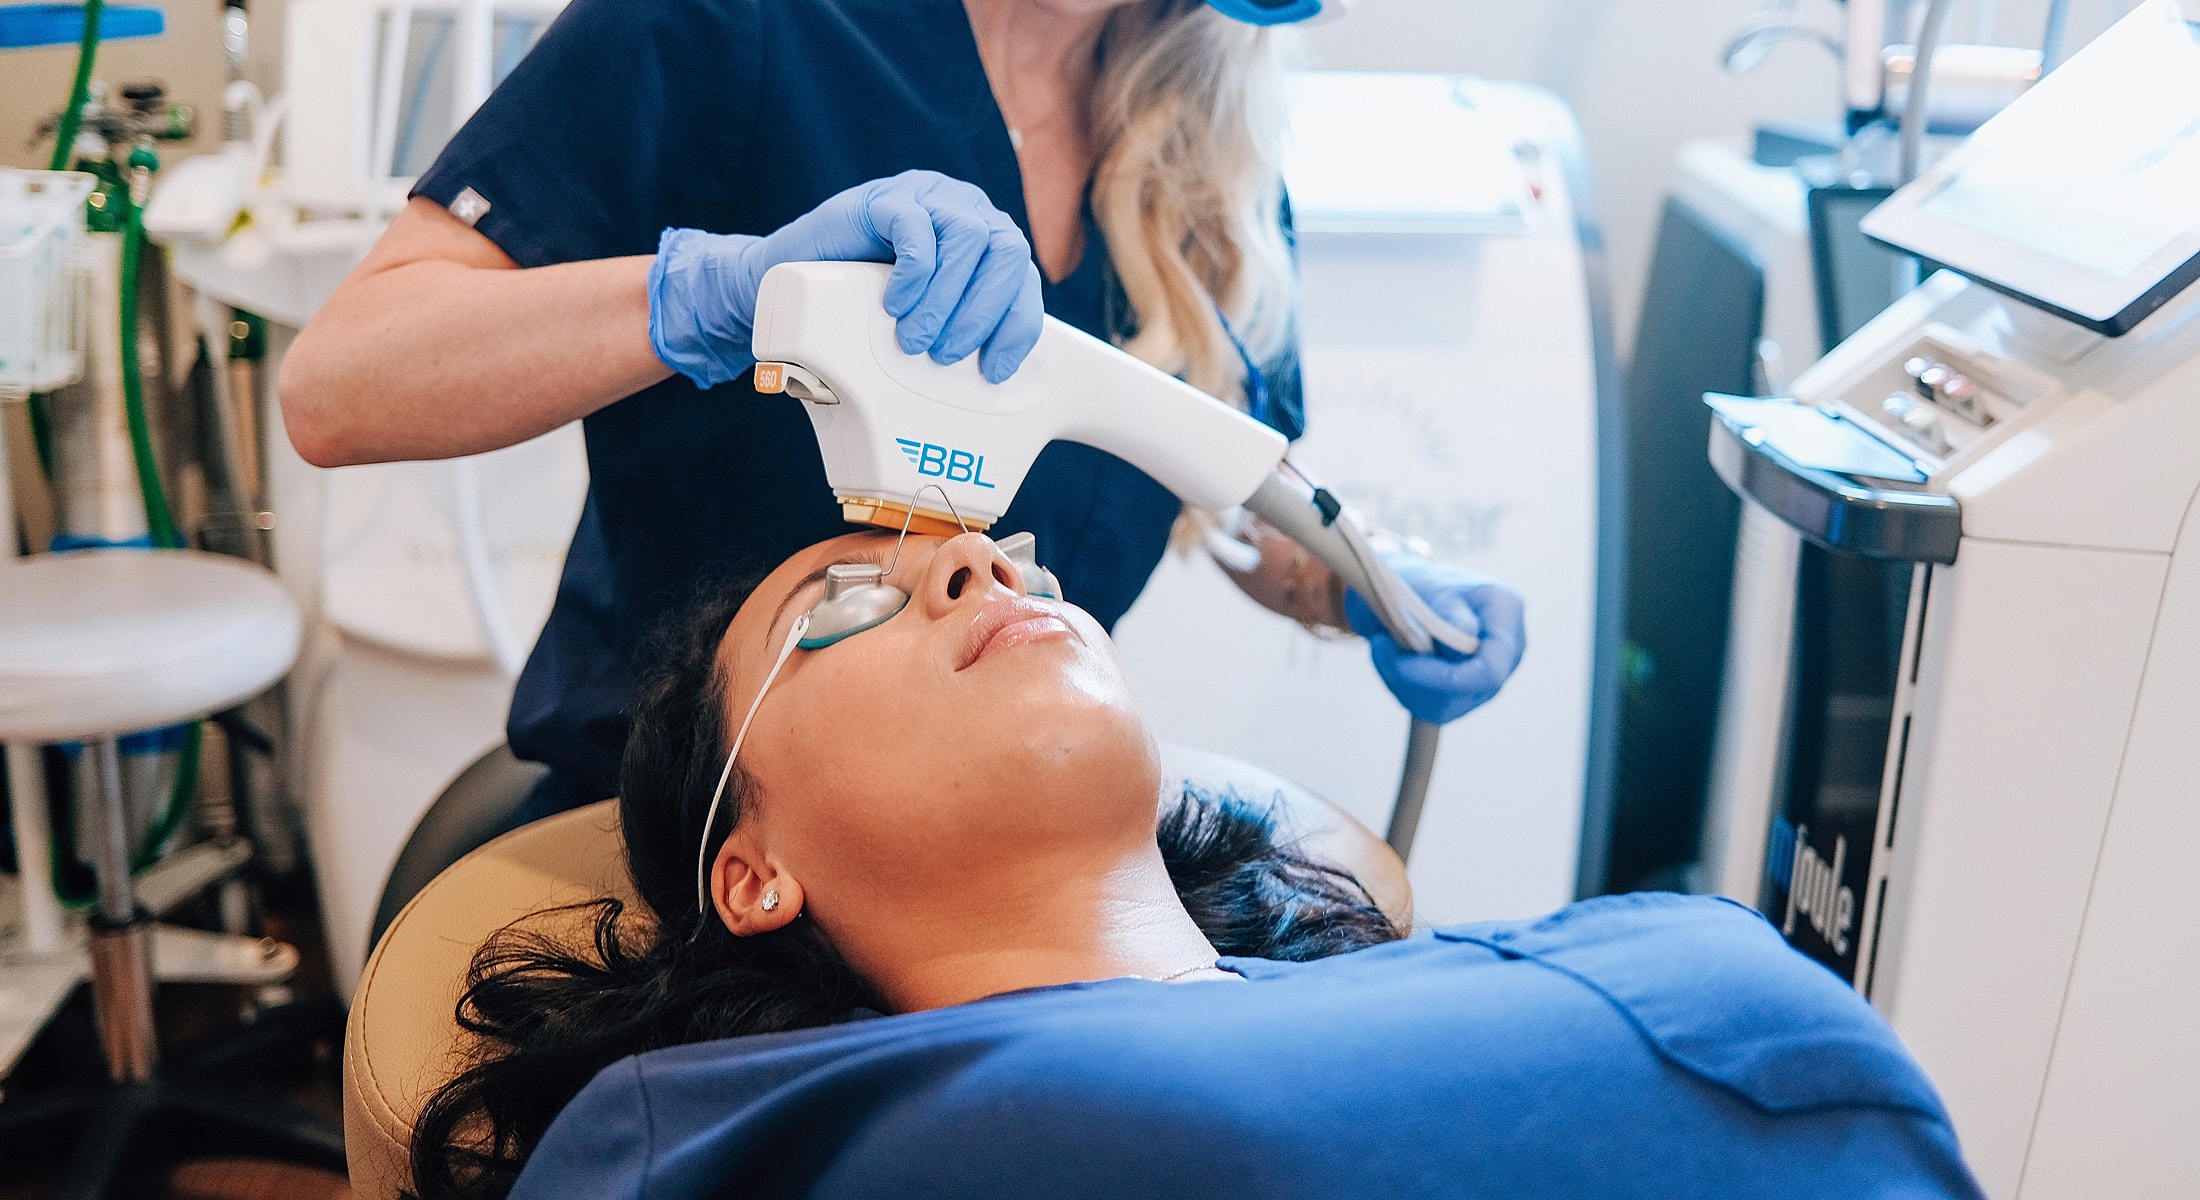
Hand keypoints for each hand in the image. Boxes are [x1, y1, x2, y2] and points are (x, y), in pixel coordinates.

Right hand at [648, 170, 1044, 388]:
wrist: (783, 288)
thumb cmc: (859, 314)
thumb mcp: (918, 327)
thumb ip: (953, 339)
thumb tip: (990, 401)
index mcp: (985, 244)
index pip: (1023, 278)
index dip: (1017, 327)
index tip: (994, 371)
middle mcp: (965, 212)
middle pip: (1006, 252)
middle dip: (982, 313)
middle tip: (946, 355)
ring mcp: (927, 198)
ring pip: (968, 236)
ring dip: (947, 297)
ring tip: (915, 338)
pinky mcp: (885, 198)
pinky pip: (916, 224)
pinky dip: (915, 269)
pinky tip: (896, 303)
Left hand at [1344, 556, 1525, 724]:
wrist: (1408, 590)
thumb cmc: (1420, 581)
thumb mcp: (1430, 587)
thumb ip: (1449, 612)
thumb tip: (1466, 633)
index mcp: (1505, 615)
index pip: (1489, 671)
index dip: (1445, 679)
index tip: (1401, 665)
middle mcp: (1508, 651)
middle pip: (1465, 693)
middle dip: (1413, 678)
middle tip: (1380, 646)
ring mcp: (1491, 676)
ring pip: (1445, 707)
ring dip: (1402, 683)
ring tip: (1382, 647)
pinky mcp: (1468, 692)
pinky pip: (1434, 708)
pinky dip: (1404, 688)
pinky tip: (1391, 662)